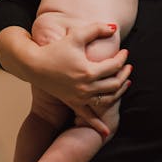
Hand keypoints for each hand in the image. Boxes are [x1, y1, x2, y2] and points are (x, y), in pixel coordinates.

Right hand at [0, 22, 130, 135]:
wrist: (34, 65)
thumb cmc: (55, 49)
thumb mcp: (76, 36)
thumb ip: (96, 29)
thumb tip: (114, 28)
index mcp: (88, 71)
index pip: (114, 66)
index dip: (122, 58)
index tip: (124, 52)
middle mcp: (86, 87)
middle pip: (114, 83)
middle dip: (124, 73)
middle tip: (127, 65)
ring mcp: (80, 97)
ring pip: (107, 98)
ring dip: (119, 91)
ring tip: (123, 81)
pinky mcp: (73, 103)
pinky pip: (88, 116)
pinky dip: (98, 125)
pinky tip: (107, 133)